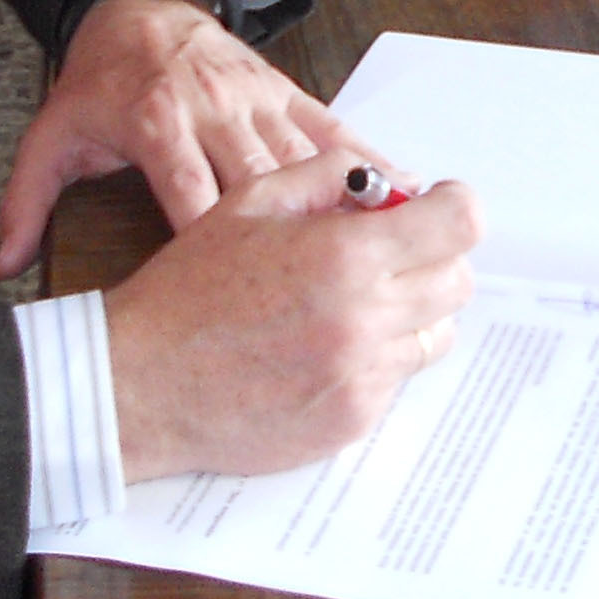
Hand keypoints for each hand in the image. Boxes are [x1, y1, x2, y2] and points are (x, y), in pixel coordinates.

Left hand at [0, 0, 372, 271]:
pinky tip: (407, 194)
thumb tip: (2, 266)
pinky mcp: (285, 90)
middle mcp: (213, 108)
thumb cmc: (100, 82)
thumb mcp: (52, 134)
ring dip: (345, 203)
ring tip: (388, 253)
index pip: (190, 189)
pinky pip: (331, 129)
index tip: (243, 294)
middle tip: (329, 290)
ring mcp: (256, 98)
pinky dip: (369, 161)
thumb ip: (26, 200)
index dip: (215, 241)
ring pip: (305, 157)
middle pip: (260, 180)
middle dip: (293, 235)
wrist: (140, 6)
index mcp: (156, 121)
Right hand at [104, 155, 484, 481]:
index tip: (438, 207)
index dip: (455, 207)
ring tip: (354, 304)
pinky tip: (325, 349)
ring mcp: (362, 377)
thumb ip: (327, 175)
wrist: (140, 383)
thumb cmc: (189, 289)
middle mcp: (365, 319)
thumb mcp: (249, 203)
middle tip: (391, 254)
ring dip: (410, 312)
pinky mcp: (351, 422)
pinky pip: (397, 380)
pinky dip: (377, 359)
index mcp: (346, 255)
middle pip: (458, 281)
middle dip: (433, 258)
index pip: (458, 224)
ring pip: (435, 334)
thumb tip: (386, 179)